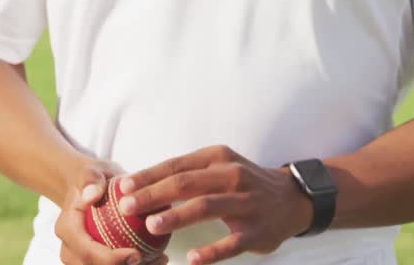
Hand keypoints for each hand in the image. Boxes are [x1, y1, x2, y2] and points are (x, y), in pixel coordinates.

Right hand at [56, 160, 166, 264]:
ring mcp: (80, 259)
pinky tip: (161, 258)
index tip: (136, 254)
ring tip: (161, 259)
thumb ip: (90, 179)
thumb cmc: (94, 179)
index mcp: (67, 228)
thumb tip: (91, 194)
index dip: (109, 260)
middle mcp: (69, 249)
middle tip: (156, 259)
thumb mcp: (92, 171)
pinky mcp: (94, 262)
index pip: (86, 251)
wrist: (89, 189)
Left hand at [118, 145, 313, 264]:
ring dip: (177, 216)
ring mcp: (247, 203)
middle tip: (127, 206)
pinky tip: (192, 260)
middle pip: (186, 183)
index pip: (176, 166)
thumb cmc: (242, 183)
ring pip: (206, 207)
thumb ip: (186, 173)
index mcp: (217, 158)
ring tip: (151, 225)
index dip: (148, 176)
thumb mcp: (218, 166)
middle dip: (154, 194)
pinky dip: (212, 252)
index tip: (123, 187)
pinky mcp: (257, 230)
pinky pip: (232, 242)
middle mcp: (232, 176)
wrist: (291, 199)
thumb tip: (139, 184)